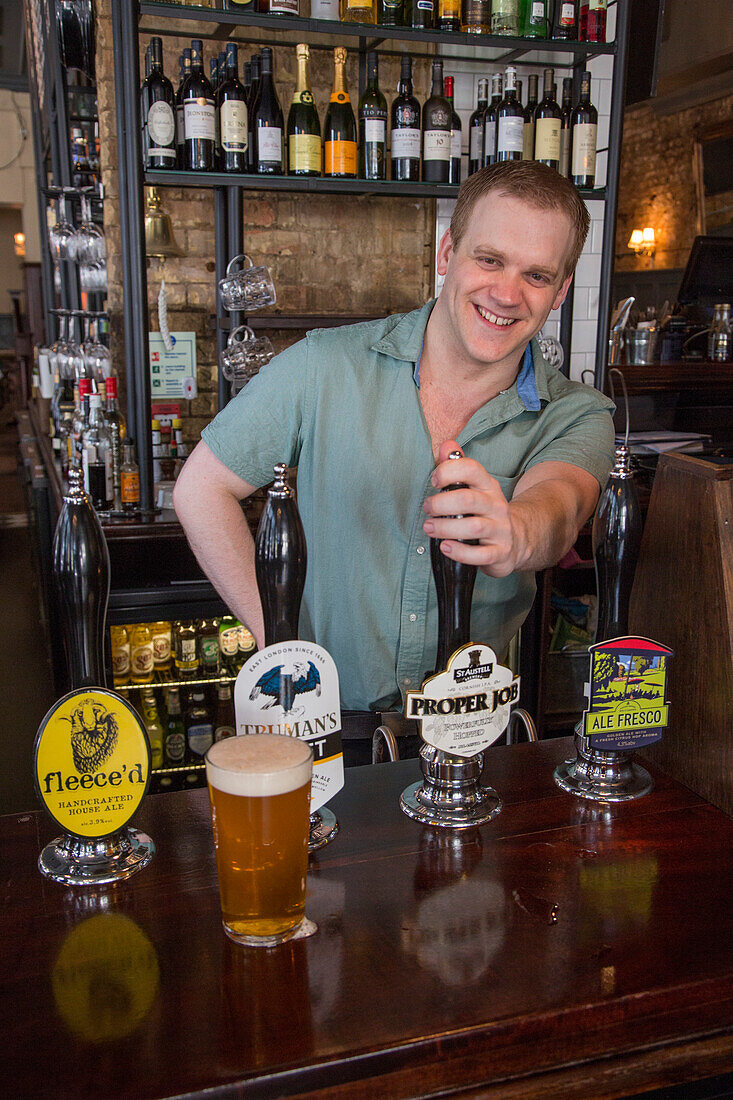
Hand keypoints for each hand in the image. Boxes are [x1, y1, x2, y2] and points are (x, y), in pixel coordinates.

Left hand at [422, 440, 517, 576]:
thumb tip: (446, 445)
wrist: (515, 541)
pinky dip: (460, 552)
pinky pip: (480, 554)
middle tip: (427, 509)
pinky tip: (446, 547)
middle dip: (441, 504)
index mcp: (487, 486)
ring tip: (430, 527)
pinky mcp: (500, 552)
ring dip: (446, 528)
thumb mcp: (474, 488)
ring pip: (474, 526)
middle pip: (468, 499)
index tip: (434, 481)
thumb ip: (458, 467)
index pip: (471, 469)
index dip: (449, 471)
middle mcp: (496, 505)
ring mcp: (500, 529)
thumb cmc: (484, 513)